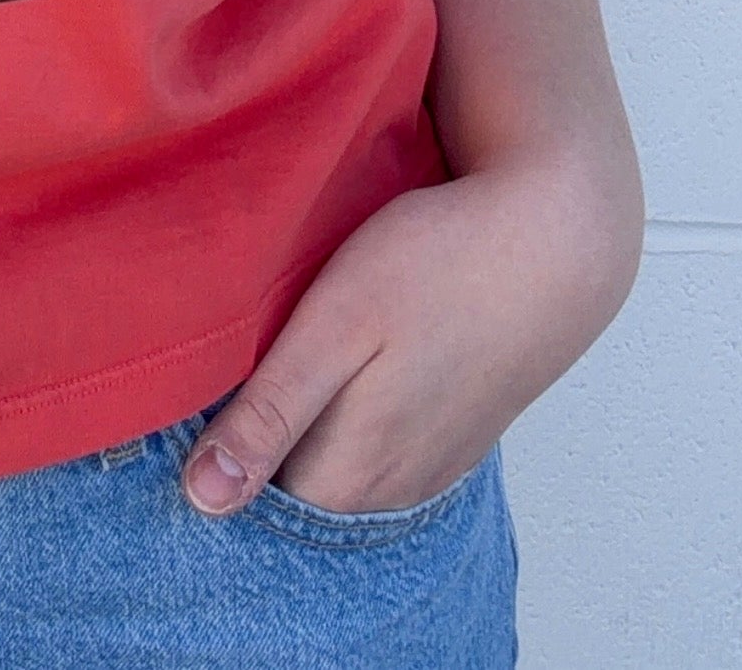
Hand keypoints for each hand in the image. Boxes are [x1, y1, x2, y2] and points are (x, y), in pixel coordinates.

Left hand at [182, 146, 641, 517]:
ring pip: (339, 471)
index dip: (212, 455)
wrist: (555, 238)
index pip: (252, 503)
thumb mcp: (334, 324)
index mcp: (352, 471)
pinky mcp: (456, 431)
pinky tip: (341, 371)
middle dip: (252, 447)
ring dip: (302, 435)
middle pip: (295, 491)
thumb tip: (204, 499)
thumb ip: (271, 413)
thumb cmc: (437, 264)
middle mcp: (393, 487)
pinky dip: (349, 424)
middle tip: (223, 373)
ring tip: (273, 366)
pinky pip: (382, 451)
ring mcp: (431, 463)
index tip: (186, 403)